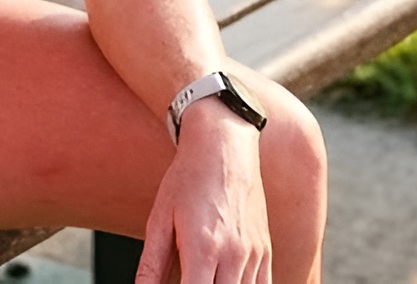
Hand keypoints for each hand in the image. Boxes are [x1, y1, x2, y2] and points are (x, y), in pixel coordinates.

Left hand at [137, 103, 272, 283]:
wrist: (224, 146)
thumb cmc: (188, 179)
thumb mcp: (160, 219)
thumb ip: (151, 265)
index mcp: (202, 248)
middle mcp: (233, 254)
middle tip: (189, 279)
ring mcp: (253, 254)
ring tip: (206, 277)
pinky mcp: (265, 250)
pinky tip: (227, 280)